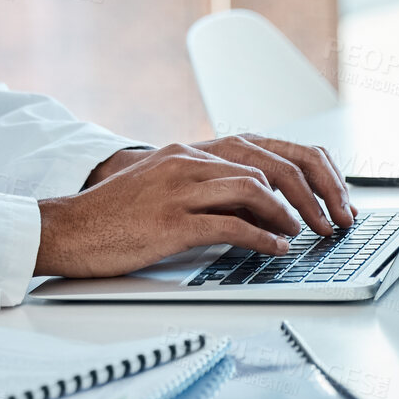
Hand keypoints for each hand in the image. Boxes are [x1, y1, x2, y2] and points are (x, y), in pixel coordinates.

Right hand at [86, 135, 355, 235]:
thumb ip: (209, 187)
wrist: (67, 229)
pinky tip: (276, 248)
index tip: (331, 195)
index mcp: (193, 151)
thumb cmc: (117, 215)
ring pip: (255, 190)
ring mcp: (180, 190)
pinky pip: (230, 226)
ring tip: (305, 233)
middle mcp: (190, 162)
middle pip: (271, 166)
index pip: (268, 149)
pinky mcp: (171, 222)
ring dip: (290, 215)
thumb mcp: (167, 186)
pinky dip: (262, 238)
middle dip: (311, 194)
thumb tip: (262, 207)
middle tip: (331, 220)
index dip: (308, 171)